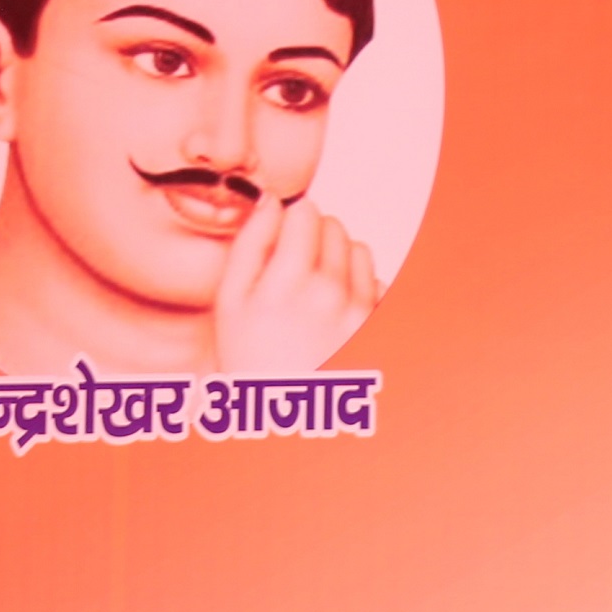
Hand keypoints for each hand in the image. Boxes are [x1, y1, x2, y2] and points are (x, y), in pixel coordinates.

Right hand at [211, 190, 381, 376]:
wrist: (284, 411)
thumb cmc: (251, 357)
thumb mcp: (231, 299)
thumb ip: (251, 243)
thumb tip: (271, 200)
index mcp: (287, 282)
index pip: (306, 212)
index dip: (292, 217)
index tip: (283, 232)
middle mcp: (330, 294)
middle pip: (334, 227)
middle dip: (315, 236)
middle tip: (294, 267)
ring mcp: (361, 313)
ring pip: (360, 251)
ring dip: (340, 259)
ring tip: (313, 290)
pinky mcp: (380, 328)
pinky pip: (378, 284)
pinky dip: (360, 288)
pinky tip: (334, 311)